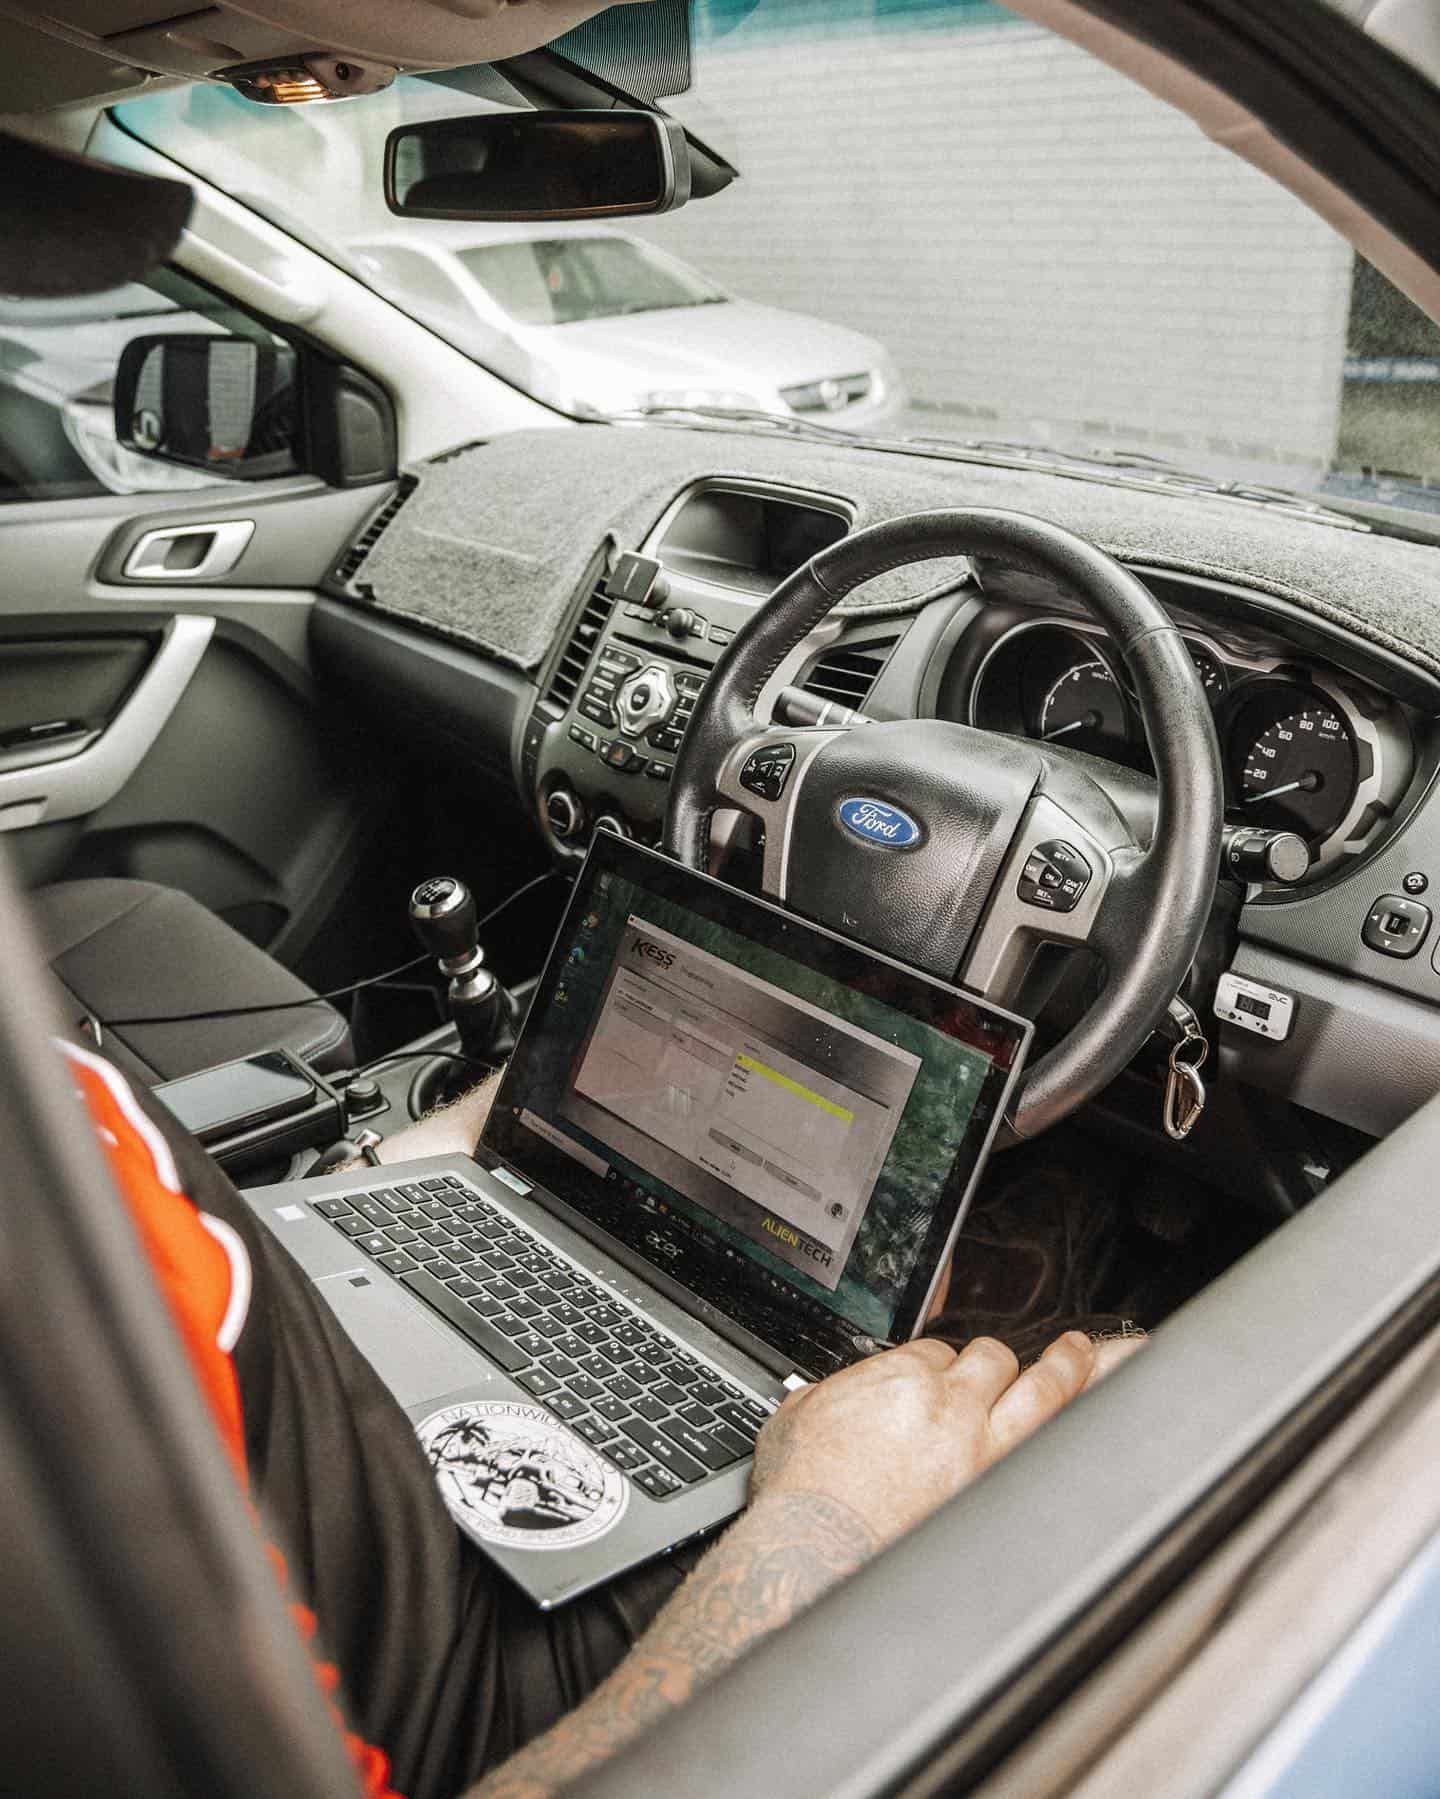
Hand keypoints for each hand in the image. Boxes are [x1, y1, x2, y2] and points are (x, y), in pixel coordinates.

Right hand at [750, 1332, 1096, 1549]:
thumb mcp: (797, 1419)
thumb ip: (828, 1395)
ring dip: (1065, 1367)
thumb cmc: (801, 1493)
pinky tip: (1082, 1423)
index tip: (936, 1381)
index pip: (934, 1353)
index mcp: (898, 1381)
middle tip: (999, 1366)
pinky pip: (1048, 1448)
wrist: (813, 1548)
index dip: (936, 1366)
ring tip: (1078, 1353)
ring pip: (1040, 1391)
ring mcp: (981, 1450)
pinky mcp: (997, 1494)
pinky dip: (1068, 1429)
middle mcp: (948, 1407)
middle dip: (992, 1361)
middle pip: (991, 1359)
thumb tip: (833, 1395)